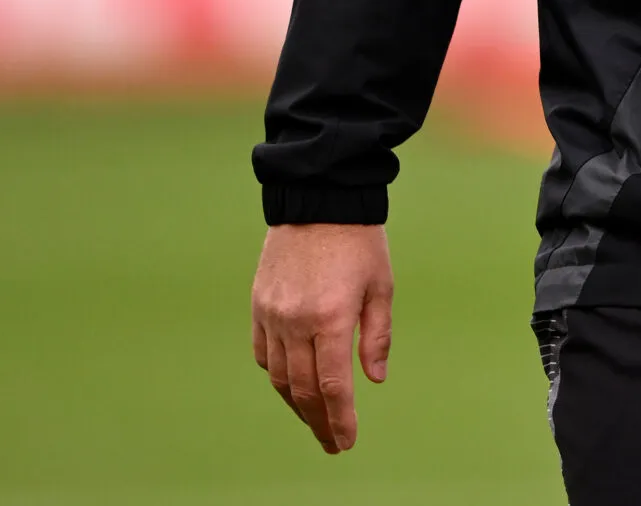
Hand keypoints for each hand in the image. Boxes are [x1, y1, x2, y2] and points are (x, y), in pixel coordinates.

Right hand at [251, 223, 393, 452]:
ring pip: (280, 377)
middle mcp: (296, 321)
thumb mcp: (381, 285)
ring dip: (297, 405)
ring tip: (315, 421)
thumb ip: (376, 335)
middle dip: (319, 422)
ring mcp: (273, 314)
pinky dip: (278, 375)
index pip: (333, 386)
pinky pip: (264, 353)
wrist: (317, 197)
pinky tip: (292, 385)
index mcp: (330, 317)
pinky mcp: (259, 304)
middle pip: (304, 390)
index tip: (346, 442)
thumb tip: (374, 380)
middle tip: (332, 443)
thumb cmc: (359, 241)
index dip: (340, 420)